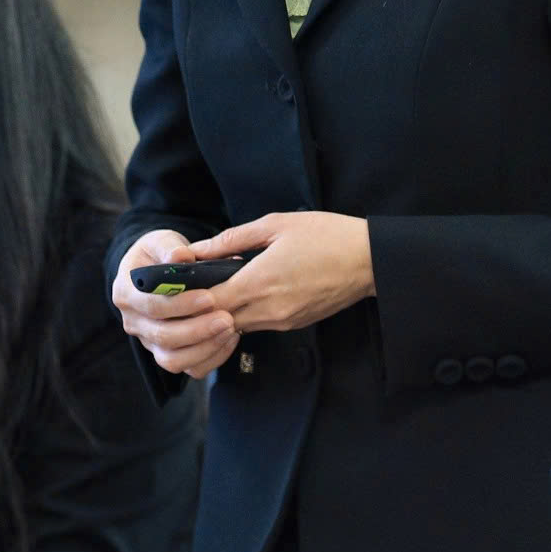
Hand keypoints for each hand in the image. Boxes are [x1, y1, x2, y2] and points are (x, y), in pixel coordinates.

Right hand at [112, 228, 235, 379]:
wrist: (157, 270)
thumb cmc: (160, 254)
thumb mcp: (161, 241)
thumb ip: (170, 247)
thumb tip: (181, 256)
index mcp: (126, 293)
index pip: (151, 306)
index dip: (181, 305)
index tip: (210, 298)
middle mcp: (133, 322)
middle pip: (163, 337)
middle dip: (197, 330)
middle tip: (228, 318)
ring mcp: (149, 342)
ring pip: (173, 360)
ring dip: (204, 348)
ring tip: (230, 329)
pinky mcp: (167, 354)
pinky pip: (189, 367)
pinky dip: (211, 358)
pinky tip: (229, 339)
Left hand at [194, 210, 373, 333]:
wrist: (369, 260)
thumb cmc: (326, 236)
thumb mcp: (275, 225)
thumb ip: (232, 239)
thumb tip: (198, 249)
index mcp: (259, 282)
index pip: (209, 303)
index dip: (190, 297)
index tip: (181, 284)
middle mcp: (268, 309)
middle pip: (218, 321)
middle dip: (203, 308)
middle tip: (194, 288)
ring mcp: (283, 321)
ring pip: (238, 325)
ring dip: (225, 312)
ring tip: (220, 287)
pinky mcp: (295, 324)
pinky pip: (260, 324)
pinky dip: (247, 313)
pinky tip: (248, 293)